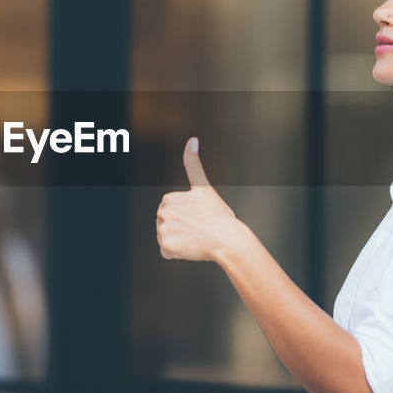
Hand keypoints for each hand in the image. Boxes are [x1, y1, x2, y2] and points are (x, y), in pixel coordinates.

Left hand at [156, 137, 244, 262]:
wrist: (229, 239)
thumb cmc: (219, 216)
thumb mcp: (204, 188)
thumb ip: (193, 164)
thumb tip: (192, 139)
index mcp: (170, 198)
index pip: (170, 213)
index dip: (185, 218)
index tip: (198, 218)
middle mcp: (163, 211)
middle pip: (164, 225)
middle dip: (178, 229)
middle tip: (197, 230)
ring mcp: (163, 228)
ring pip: (165, 238)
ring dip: (178, 241)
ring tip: (195, 239)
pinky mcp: (166, 244)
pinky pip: (166, 252)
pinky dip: (176, 253)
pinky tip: (190, 248)